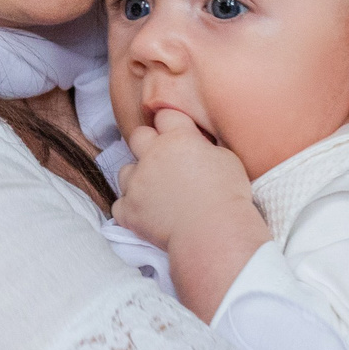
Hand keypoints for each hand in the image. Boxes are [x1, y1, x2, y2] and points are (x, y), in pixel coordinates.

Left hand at [116, 108, 268, 319]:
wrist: (213, 232)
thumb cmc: (227, 196)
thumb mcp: (226, 159)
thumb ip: (203, 146)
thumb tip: (195, 143)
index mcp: (177, 138)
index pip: (165, 116)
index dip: (172, 125)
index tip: (178, 135)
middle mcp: (151, 155)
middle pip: (138, 136)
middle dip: (147, 144)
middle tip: (163, 161)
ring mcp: (136, 182)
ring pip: (125, 171)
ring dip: (137, 178)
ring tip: (156, 192)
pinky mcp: (128, 209)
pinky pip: (121, 204)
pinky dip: (132, 209)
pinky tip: (149, 215)